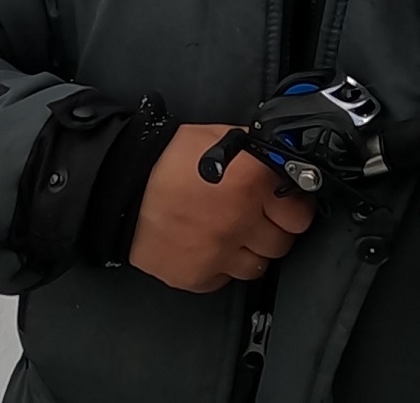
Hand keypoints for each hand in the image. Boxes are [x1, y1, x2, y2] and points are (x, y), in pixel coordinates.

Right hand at [128, 124, 316, 292]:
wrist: (119, 186)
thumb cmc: (166, 158)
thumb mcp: (220, 138)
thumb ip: (256, 153)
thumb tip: (280, 160)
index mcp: (252, 181)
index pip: (300, 212)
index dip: (294, 208)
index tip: (286, 205)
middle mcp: (242, 220)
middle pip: (282, 242)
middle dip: (274, 230)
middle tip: (258, 220)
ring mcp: (220, 252)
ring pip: (257, 266)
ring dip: (249, 251)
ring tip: (231, 234)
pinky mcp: (198, 275)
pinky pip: (224, 280)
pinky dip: (220, 266)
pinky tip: (208, 246)